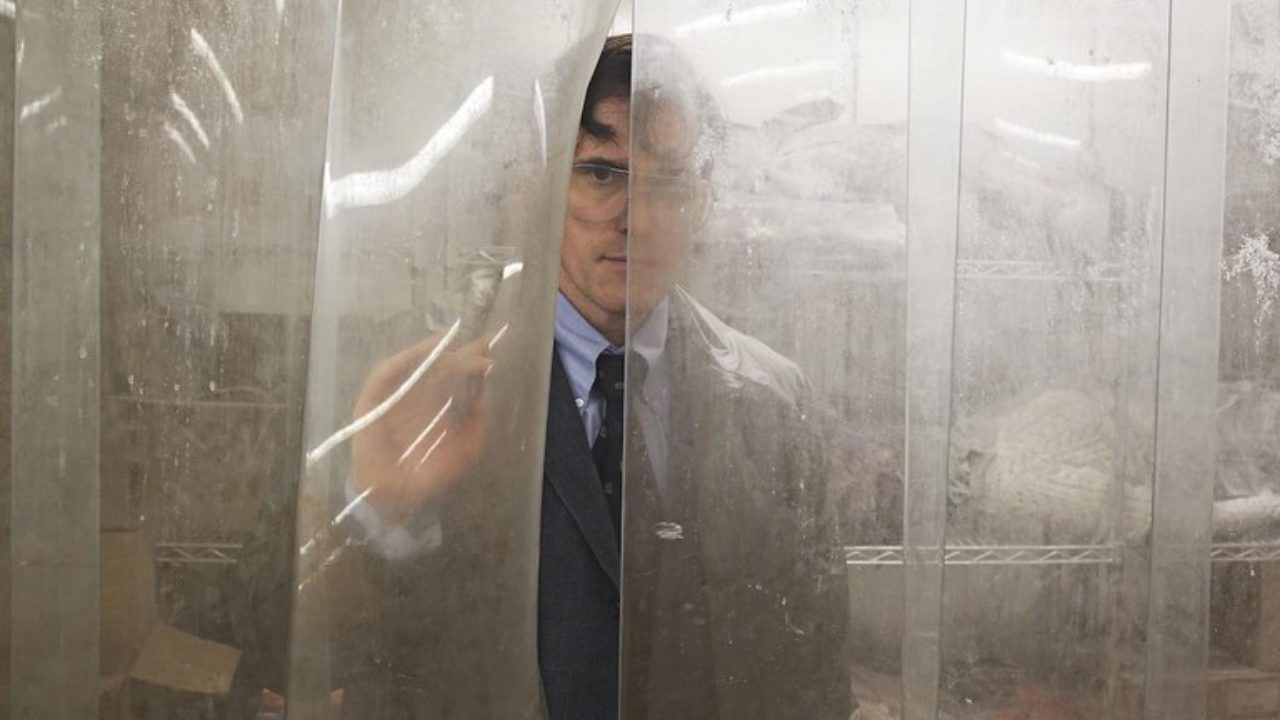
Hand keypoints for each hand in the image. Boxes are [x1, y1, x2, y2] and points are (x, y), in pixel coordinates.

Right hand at [351, 330, 493, 524]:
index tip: (491, 351)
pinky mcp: (372, 402)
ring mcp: (395, 396)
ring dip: (431, 352)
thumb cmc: (427, 475)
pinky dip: (399, 363)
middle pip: (439, 366)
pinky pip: (383, 376)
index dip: (473, 361)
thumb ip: (477, 426)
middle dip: (459, 352)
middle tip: (479, 342)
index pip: (457, 376)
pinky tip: (417, 355)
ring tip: (451, 342)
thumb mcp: (464, 452)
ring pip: (413, 366)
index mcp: (439, 405)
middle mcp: (419, 396)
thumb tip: (485, 394)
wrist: (394, 497)